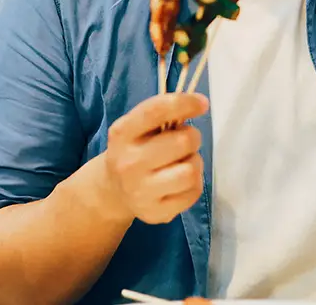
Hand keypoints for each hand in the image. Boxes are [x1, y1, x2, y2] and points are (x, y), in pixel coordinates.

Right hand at [103, 93, 207, 224]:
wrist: (113, 191)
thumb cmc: (135, 149)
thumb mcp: (137, 127)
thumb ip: (162, 114)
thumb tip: (198, 104)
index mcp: (122, 133)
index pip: (156, 111)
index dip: (184, 103)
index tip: (202, 103)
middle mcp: (128, 163)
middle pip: (183, 141)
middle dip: (193, 136)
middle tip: (187, 140)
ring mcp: (141, 191)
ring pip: (191, 170)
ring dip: (195, 161)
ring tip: (184, 161)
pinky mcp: (155, 213)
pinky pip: (194, 192)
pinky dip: (194, 183)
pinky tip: (181, 181)